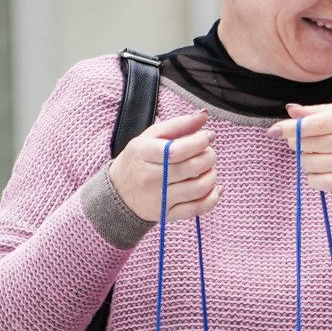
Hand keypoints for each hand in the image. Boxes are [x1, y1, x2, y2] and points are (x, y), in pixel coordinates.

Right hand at [110, 110, 218, 224]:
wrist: (118, 194)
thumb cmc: (137, 160)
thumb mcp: (149, 137)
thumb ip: (178, 125)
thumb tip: (204, 115)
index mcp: (143, 153)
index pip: (177, 150)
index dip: (199, 142)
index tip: (208, 136)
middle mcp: (150, 178)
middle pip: (192, 167)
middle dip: (209, 156)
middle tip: (208, 152)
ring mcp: (159, 199)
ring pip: (199, 188)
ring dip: (212, 175)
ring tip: (208, 168)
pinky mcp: (167, 215)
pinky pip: (198, 209)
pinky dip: (213, 197)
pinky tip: (213, 188)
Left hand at [273, 102, 331, 192]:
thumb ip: (318, 111)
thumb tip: (290, 111)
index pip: (312, 125)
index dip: (289, 128)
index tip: (274, 131)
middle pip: (307, 145)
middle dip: (298, 143)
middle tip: (305, 141)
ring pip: (310, 163)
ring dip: (306, 159)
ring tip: (319, 154)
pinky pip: (319, 182)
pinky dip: (313, 176)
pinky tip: (323, 168)